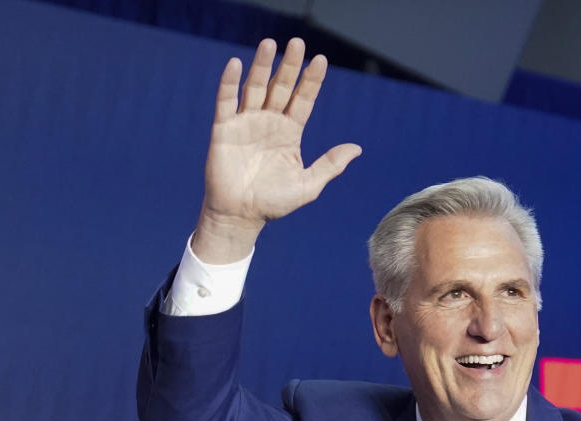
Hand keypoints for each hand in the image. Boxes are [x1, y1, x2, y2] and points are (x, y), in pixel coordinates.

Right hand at [193, 38, 361, 262]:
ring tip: (270, 44)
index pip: (303, 100)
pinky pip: (226, 102)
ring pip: (255, 88)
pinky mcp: (224, 130)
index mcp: (290, 133)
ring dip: (262, 66)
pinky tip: (236, 64)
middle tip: (297, 42)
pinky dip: (229, 83)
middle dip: (289, 66)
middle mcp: (269, 122)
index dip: (311, 80)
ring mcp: (246, 123)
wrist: (241, 216)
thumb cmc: (274, 203)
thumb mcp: (308, 185)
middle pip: (281, 88)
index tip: (320, 59)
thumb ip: (330, 165)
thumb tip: (357, 148)